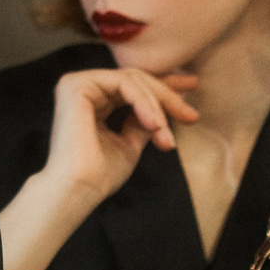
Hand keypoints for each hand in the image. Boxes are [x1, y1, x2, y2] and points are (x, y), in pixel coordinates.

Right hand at [42, 66, 199, 212]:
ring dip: (157, 106)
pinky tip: (154, 124)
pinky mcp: (77, 85)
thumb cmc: (100, 176)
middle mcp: (82, 89)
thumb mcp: (130, 144)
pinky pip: (123, 83)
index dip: (163, 87)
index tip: (192, 88)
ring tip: (165, 134)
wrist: (79, 189)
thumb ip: (143, 123)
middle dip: (167, 95)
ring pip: (132, 80)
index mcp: (90, 102)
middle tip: (192, 116)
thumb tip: (162, 111)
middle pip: (135, 79)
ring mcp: (77, 84)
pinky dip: (144, 102)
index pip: (131, 87)